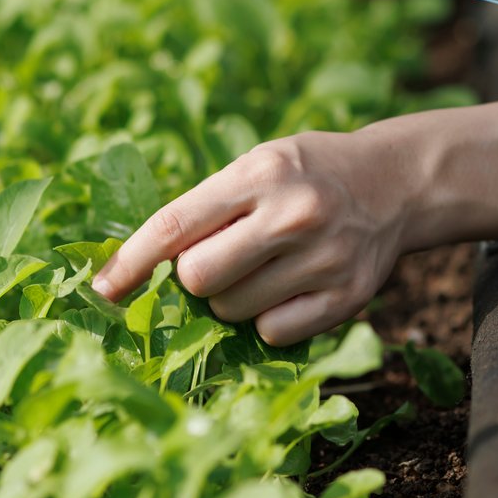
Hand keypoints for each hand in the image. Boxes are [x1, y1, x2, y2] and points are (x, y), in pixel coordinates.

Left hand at [91, 131, 425, 345]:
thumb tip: (133, 267)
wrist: (396, 183)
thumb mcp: (258, 164)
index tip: (101, 289)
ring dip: (230, 300)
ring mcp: (324, 258)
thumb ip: (206, 207)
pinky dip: (268, 320)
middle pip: (197, 279)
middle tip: (218, 261)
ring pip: (231, 311)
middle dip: (193, 279)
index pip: (176, 225)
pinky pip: (272, 333)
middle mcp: (293, 215)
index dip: (130, 262)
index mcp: (261, 173)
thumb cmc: (306, 174)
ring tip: (260, 270)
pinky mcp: (347, 297)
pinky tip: (288, 290)